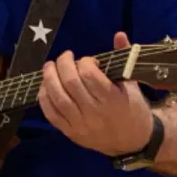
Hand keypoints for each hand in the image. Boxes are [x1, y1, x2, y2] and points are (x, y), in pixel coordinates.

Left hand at [38, 32, 153, 156]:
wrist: (132, 142)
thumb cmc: (133, 109)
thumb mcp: (132, 86)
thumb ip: (124, 59)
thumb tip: (119, 34)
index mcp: (112, 100)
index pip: (89, 75)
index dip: (85, 62)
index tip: (88, 61)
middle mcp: (95, 113)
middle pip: (70, 83)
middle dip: (63, 64)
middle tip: (65, 57)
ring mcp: (81, 125)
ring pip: (58, 98)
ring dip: (49, 78)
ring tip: (49, 66)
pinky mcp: (70, 133)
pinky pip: (51, 114)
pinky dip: (44, 97)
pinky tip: (45, 85)